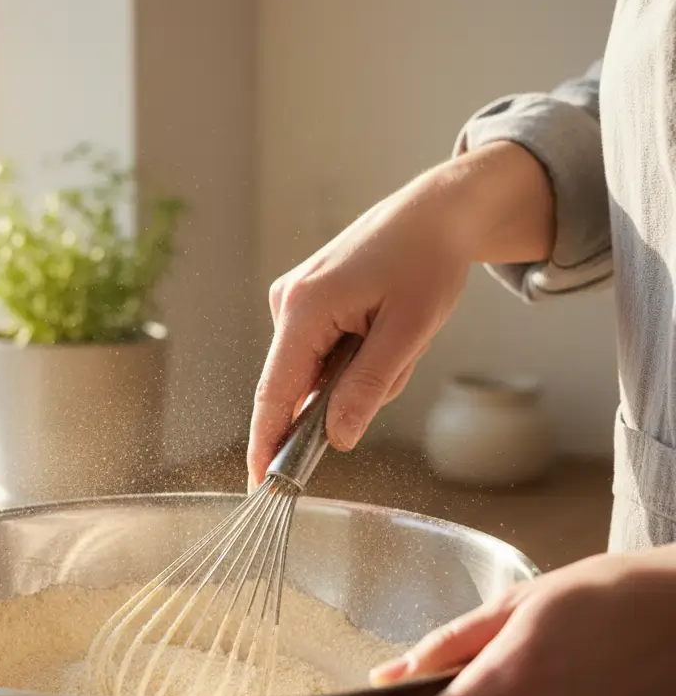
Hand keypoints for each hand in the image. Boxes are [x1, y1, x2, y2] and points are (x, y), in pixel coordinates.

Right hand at [247, 141, 556, 489]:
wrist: (437, 211)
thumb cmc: (428, 260)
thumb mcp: (409, 331)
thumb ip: (368, 387)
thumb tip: (338, 439)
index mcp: (305, 307)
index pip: (274, 394)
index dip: (266, 443)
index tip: (259, 484)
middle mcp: (287, 303)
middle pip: (298, 386)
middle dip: (345, 395)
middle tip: (398, 360)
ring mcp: (292, 301)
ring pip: (316, 373)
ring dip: (358, 373)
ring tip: (398, 335)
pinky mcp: (304, 302)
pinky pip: (321, 354)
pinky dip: (354, 358)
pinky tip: (383, 329)